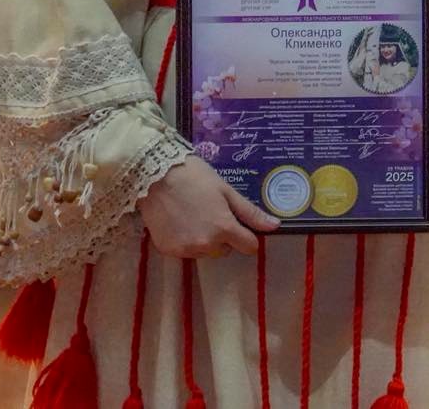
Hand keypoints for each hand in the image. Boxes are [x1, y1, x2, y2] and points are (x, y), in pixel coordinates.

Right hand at [138, 156, 279, 258]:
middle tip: (212, 212)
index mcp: (224, 229)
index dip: (248, 236)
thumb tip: (275, 226)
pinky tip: (180, 222)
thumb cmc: (194, 177)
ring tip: (194, 215)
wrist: (153, 176)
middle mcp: (206, 244)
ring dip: (205, 240)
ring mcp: (185, 250)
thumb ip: (250, 212)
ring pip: (206, 252)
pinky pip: (186, 251)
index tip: (241, 225)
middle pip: (226, 250)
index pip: (249, 247)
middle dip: (224, 236)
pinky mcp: (168, 251)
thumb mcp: (226, 190)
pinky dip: (186, 241)